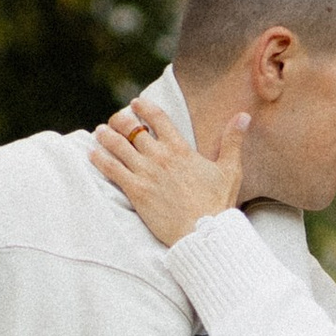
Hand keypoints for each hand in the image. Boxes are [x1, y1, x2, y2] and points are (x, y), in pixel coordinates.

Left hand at [90, 101, 244, 244]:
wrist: (204, 233)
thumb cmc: (217, 204)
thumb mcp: (230, 169)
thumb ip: (233, 140)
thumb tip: (244, 116)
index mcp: (181, 149)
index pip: (158, 118)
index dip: (143, 107)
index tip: (135, 103)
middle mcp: (161, 157)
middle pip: (132, 128)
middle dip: (120, 120)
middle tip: (115, 119)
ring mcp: (146, 174)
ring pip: (118, 145)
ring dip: (106, 135)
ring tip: (100, 131)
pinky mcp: (136, 191)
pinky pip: (112, 170)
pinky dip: (99, 159)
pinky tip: (92, 153)